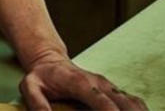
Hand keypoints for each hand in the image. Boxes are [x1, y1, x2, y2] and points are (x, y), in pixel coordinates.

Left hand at [20, 53, 146, 110]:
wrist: (50, 62)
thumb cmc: (41, 77)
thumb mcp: (30, 87)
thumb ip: (37, 103)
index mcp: (81, 82)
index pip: (102, 100)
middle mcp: (100, 83)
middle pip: (125, 103)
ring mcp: (110, 87)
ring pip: (134, 103)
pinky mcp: (115, 92)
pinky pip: (134, 103)